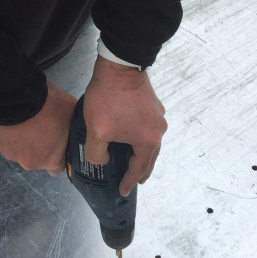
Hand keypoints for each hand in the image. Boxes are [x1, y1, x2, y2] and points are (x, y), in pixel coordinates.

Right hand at [0, 82, 75, 175]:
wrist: (18, 96)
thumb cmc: (50, 106)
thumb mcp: (71, 113)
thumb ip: (72, 128)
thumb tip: (74, 128)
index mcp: (51, 160)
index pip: (57, 168)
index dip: (58, 156)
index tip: (57, 144)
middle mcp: (30, 163)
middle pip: (37, 160)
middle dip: (39, 147)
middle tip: (41, 127)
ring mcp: (11, 154)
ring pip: (19, 151)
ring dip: (23, 141)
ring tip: (25, 121)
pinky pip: (5, 141)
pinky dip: (9, 133)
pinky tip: (12, 119)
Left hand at [81, 56, 166, 196]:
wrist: (119, 66)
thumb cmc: (109, 100)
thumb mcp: (97, 132)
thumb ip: (98, 154)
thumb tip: (103, 160)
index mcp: (148, 141)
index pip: (138, 169)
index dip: (129, 182)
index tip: (122, 191)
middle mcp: (158, 130)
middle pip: (150, 156)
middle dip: (140, 170)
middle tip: (132, 180)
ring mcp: (158, 115)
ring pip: (150, 141)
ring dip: (141, 152)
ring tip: (131, 159)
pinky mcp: (152, 103)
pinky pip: (147, 127)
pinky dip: (140, 137)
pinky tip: (130, 135)